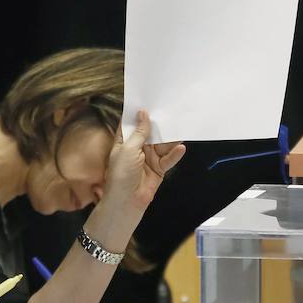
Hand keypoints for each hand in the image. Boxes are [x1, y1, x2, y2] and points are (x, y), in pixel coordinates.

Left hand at [92, 109, 186, 236]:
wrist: (127, 202)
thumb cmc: (121, 174)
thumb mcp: (128, 149)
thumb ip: (139, 132)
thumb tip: (143, 114)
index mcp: (124, 142)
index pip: (132, 125)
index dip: (140, 114)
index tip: (150, 101)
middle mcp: (137, 149)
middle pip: (150, 133)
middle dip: (159, 125)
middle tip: (171, 111)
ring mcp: (149, 159)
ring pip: (162, 145)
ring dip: (170, 139)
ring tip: (181, 128)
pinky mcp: (159, 169)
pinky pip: (169, 159)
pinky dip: (175, 154)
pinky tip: (181, 148)